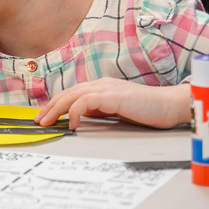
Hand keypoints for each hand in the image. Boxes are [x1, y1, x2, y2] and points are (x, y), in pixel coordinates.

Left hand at [34, 78, 190, 129]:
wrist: (170, 105)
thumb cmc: (146, 110)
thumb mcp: (115, 110)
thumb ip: (98, 111)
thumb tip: (79, 118)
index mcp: (100, 87)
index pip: (71, 93)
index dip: (55, 104)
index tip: (44, 116)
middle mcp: (100, 84)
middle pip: (67, 93)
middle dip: (49, 107)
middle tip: (38, 120)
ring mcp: (106, 88)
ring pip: (72, 96)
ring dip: (56, 109)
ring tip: (48, 123)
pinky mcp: (113, 96)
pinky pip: (86, 101)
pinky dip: (75, 112)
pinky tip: (72, 124)